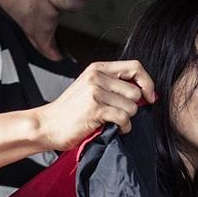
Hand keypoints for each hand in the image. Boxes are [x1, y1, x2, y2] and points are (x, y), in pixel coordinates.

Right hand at [36, 60, 155, 150]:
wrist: (47, 125)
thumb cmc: (71, 111)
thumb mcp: (90, 89)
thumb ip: (113, 86)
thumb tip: (145, 93)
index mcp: (97, 68)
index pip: (135, 67)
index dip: (147, 83)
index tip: (150, 97)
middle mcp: (96, 76)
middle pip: (136, 92)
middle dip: (133, 108)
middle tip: (119, 115)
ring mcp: (95, 92)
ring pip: (132, 107)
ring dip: (126, 119)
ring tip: (111, 122)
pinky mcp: (95, 109)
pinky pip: (124, 118)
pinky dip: (123, 128)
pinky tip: (113, 129)